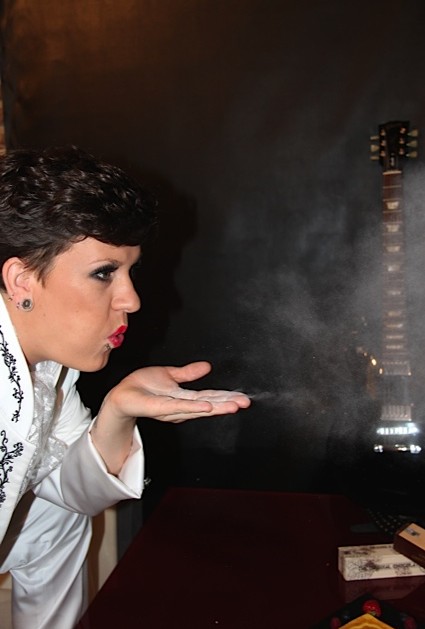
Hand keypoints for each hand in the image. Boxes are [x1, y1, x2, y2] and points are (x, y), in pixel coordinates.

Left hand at [104, 361, 250, 423]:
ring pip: (199, 407)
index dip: (227, 397)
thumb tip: (207, 367)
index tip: (243, 397)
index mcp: (184, 397)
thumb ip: (188, 373)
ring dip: (217, 406)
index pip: (210, 397)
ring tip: (234, 405)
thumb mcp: (169, 375)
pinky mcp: (161, 408)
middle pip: (209, 404)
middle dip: (228, 403)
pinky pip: (180, 406)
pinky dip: (195, 407)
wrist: (121, 396)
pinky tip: (207, 407)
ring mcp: (172, 408)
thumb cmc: (141, 387)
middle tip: (246, 403)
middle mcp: (181, 405)